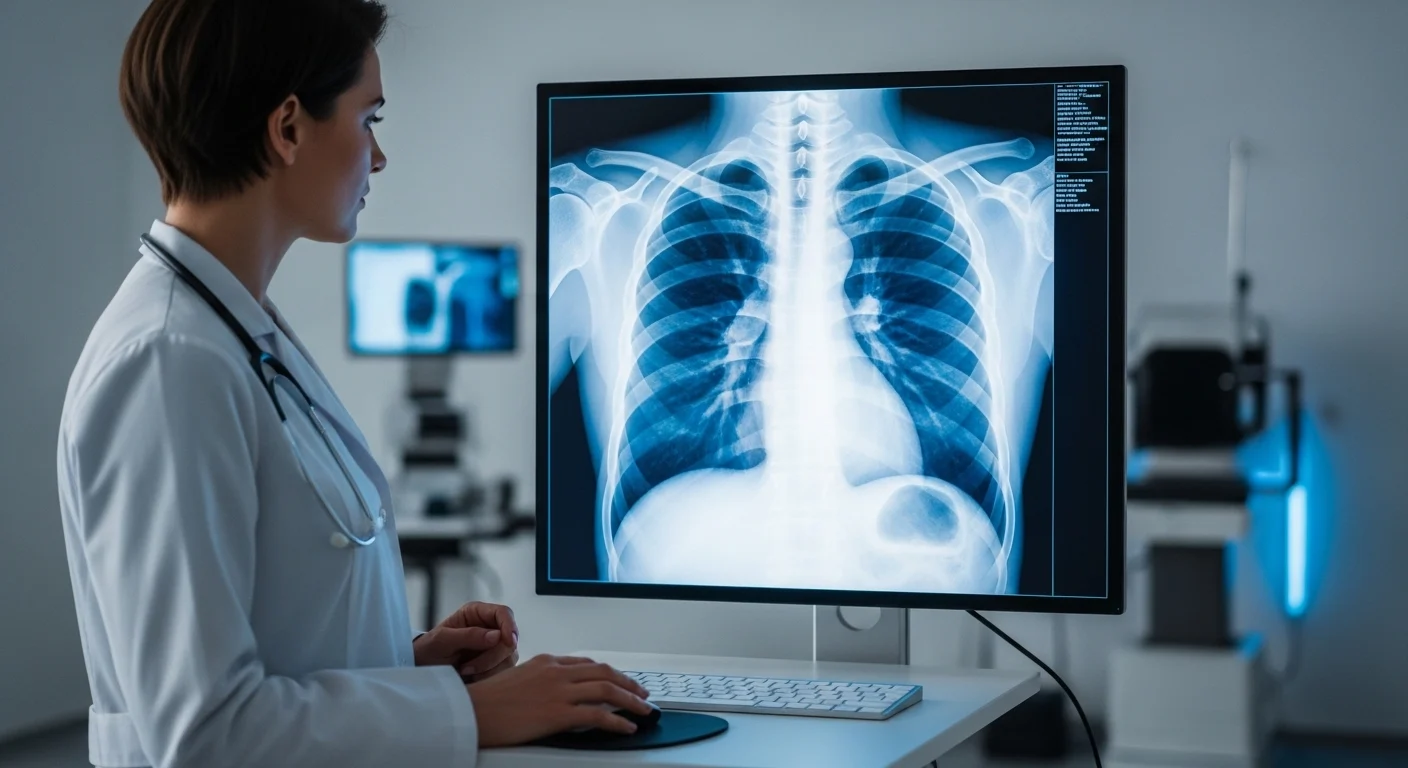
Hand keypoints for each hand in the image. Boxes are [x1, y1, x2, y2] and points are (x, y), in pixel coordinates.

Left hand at [413, 601, 519, 681]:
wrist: (423, 669)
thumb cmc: (429, 649)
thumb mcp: (442, 640)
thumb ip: (468, 635)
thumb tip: (496, 636)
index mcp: (477, 613)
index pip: (503, 613)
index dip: (509, 626)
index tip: (508, 642)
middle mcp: (490, 627)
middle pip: (509, 638)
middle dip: (492, 656)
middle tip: (468, 668)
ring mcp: (495, 646)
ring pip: (509, 656)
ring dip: (489, 668)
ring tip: (466, 671)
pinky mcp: (496, 663)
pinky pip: (504, 671)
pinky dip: (490, 677)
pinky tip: (473, 678)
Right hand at [466, 654, 654, 746]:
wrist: (472, 711)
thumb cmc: (487, 700)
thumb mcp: (517, 678)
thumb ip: (540, 680)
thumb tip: (555, 692)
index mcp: (546, 661)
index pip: (587, 663)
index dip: (609, 673)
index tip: (620, 680)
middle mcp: (556, 671)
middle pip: (604, 672)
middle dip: (628, 683)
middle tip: (642, 693)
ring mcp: (559, 691)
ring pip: (607, 690)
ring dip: (631, 700)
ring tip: (643, 710)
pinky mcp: (558, 713)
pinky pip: (598, 715)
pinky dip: (617, 721)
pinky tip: (626, 727)